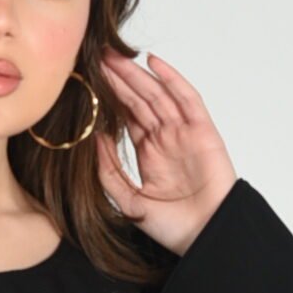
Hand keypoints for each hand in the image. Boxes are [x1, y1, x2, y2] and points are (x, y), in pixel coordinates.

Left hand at [93, 49, 240, 256]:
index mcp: (150, 152)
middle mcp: (166, 138)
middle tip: (97, 55)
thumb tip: (92, 139)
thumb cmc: (172, 227)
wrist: (204, 237)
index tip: (88, 78)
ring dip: (137, 74)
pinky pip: (187, 99)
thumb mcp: (129, 199)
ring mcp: (185, 133)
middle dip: (119, 77)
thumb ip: (109, 171)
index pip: (127, 115)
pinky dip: (172, 79)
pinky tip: (153, 63)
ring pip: (158, 94)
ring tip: (115, 55)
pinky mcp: (203, 131)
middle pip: (139, 99)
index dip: (109, 96)